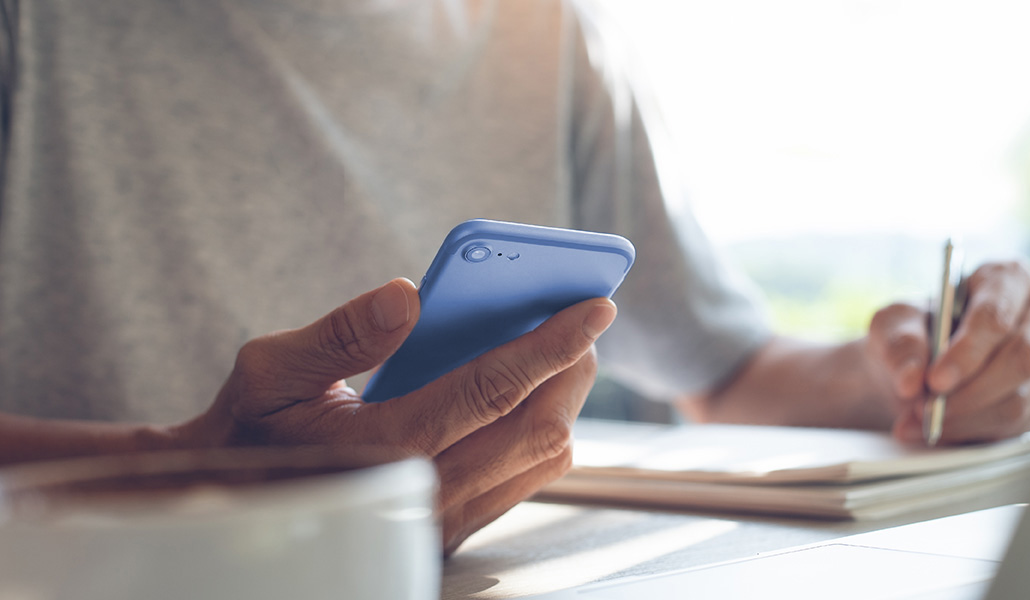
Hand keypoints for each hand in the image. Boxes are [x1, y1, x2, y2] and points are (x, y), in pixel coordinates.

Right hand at [173, 278, 616, 552]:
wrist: (244, 507)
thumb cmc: (255, 433)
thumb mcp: (270, 374)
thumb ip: (339, 334)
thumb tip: (405, 295)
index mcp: (386, 448)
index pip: (490, 390)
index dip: (549, 343)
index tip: (596, 305)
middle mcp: (427, 493)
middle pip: (538, 427)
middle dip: (573, 367)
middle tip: (583, 320)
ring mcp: (445, 519)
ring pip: (544, 458)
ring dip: (565, 398)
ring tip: (562, 349)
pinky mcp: (454, 528)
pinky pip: (527, 478)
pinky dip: (543, 428)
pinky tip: (532, 390)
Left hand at [866, 261, 1029, 444]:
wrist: (919, 362)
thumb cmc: (913, 330)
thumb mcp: (893, 324)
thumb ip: (899, 345)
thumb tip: (911, 380)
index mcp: (1006, 279)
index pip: (996, 316)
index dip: (967, 353)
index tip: (935, 380)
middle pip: (1022, 360)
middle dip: (970, 393)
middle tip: (927, 411)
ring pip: (1020, 399)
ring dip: (966, 419)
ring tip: (922, 422)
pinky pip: (1016, 425)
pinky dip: (972, 434)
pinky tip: (938, 430)